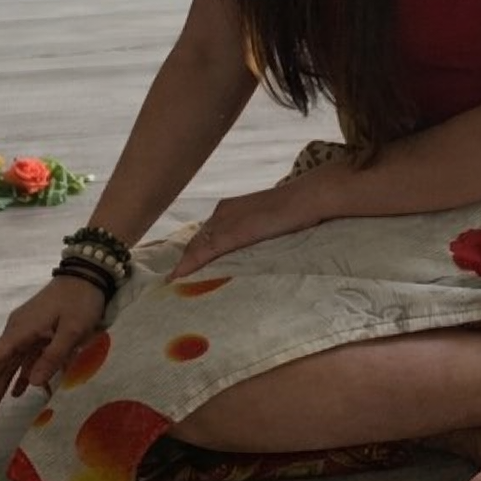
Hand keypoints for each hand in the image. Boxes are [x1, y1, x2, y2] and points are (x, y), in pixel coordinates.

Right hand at [0, 277, 106, 416]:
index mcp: (22, 330)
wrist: (87, 275)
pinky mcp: (38, 332)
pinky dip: (20, 375)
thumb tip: (31, 385)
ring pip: (10, 363)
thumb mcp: (72, 330)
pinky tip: (17, 392)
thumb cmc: (80, 301)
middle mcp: (18, 331)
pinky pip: (25, 358)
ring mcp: (27, 331)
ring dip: (0, 385)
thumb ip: (53, 357)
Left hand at [169, 178, 321, 280]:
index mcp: (230, 209)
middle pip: (196, 241)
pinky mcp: (232, 232)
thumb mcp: (268, 224)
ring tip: (172, 283)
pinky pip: (205, 251)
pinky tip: (179, 277)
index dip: (192, 253)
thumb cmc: (296, 210)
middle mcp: (222, 212)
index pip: (205, 234)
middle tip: (172, 281)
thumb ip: (255, 234)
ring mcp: (226, 220)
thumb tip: (253, 248)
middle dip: (185, 260)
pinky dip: (190, 265)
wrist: (308, 197)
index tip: (181, 269)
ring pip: (197, 246)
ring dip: (185, 265)